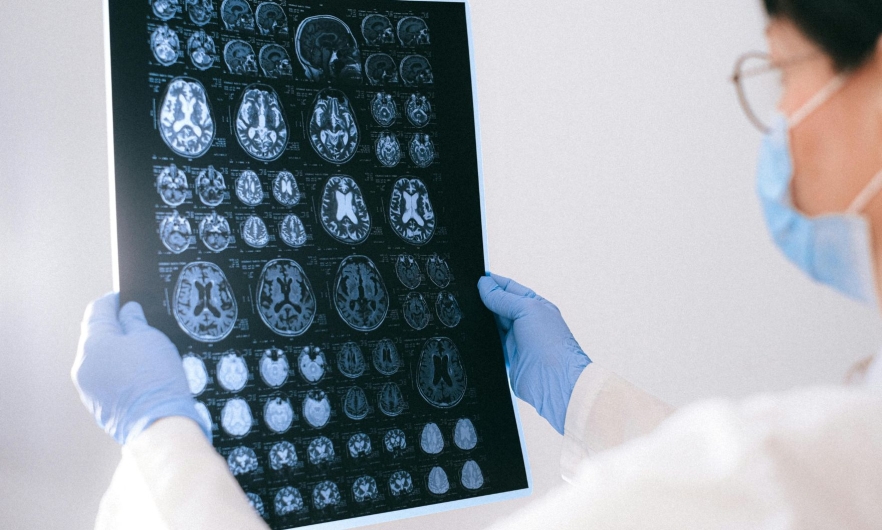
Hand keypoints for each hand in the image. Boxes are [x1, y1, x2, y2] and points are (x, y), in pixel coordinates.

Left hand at [72, 293, 210, 444]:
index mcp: (93, 343)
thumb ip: (135, 321)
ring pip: (100, 358)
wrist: (159, 424)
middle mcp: (83, 364)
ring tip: (143, 352)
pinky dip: (118, 371)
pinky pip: (104, 378)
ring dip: (117, 351)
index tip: (126, 297)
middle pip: (96, 335)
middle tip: (141, 324)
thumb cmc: (156, 379)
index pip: (98, 310)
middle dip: (116, 327)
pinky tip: (139, 374)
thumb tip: (128, 312)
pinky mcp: (96, 404)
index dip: (113, 300)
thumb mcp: (151, 339)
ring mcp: (87, 387)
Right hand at [478, 274, 590, 433]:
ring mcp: (516, 340)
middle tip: (467, 295)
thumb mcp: (527, 309)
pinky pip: (490, 344)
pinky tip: (472, 333)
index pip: (510, 288)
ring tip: (467, 312)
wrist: (554, 382)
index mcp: (535, 305)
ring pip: (492, 325)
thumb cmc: (552, 345)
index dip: (493, 283)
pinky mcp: (507, 357)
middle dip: (485, 301)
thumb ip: (503, 298)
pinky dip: (482, 339)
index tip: (476, 279)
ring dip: (482, 320)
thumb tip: (485, 285)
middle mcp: (527, 322)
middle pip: (499, 306)